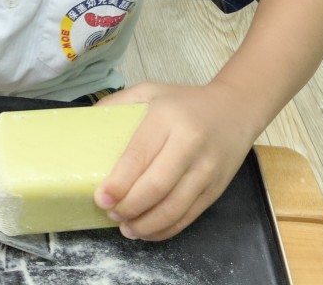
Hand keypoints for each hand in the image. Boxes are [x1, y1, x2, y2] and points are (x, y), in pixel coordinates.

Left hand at [93, 82, 256, 240]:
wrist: (236, 109)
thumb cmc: (185, 102)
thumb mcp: (150, 91)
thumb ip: (119, 103)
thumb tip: (86, 120)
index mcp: (167, 118)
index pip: (140, 156)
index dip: (119, 183)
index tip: (101, 198)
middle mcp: (189, 144)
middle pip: (156, 186)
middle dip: (129, 207)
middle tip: (110, 213)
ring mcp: (206, 170)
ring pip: (174, 208)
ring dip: (146, 224)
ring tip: (126, 227)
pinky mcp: (215, 189)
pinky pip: (189, 216)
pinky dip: (166, 229)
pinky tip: (148, 231)